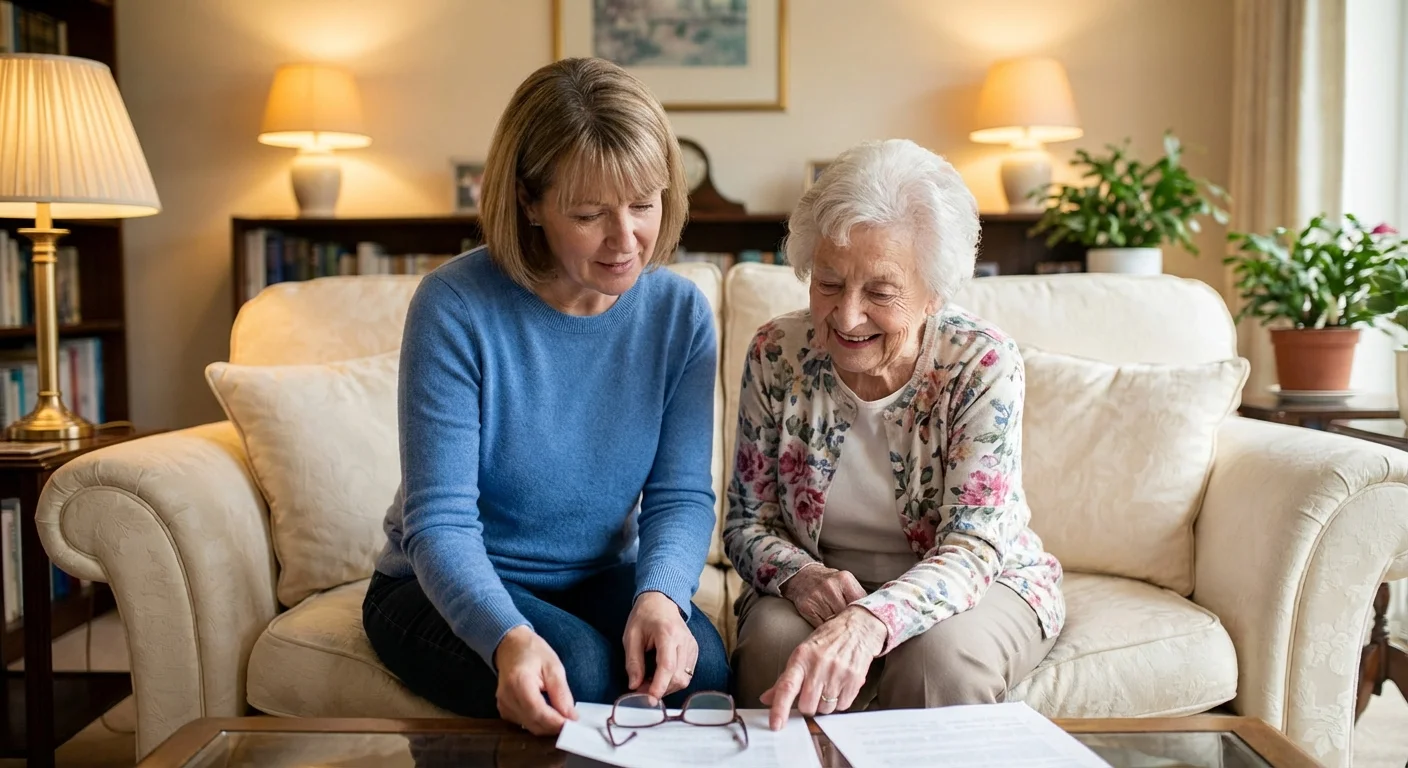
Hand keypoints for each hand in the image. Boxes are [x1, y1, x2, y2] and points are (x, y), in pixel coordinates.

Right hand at [493, 626, 576, 735]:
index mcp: (519, 682)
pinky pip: (524, 723)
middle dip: (555, 726)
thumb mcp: (553, 666)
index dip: (556, 722)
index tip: (573, 725)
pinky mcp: (504, 710)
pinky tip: (547, 712)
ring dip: (547, 726)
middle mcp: (507, 696)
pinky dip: (538, 722)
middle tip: (572, 722)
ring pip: (529, 726)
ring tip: (562, 715)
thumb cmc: (532, 652)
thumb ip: (561, 693)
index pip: (538, 712)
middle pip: (533, 723)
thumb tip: (570, 716)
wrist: (511, 646)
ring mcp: (503, 704)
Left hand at [624, 591, 697, 702]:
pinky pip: (687, 674)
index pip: (667, 666)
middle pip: (678, 676)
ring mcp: (692, 646)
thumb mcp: (631, 637)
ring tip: (650, 681)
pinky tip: (661, 675)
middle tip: (642, 690)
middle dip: (660, 689)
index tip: (649, 699)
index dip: (659, 685)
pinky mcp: (694, 651)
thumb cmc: (644, 617)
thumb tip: (634, 686)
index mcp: (667, 633)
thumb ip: (633, 662)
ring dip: (667, 687)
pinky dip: (673, 680)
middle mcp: (684, 640)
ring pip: (684, 679)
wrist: (661, 602)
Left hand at [760, 606, 886, 729]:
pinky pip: (842, 706)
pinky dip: (838, 703)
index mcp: (801, 657)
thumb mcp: (802, 653)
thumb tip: (766, 698)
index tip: (775, 724)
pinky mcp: (855, 679)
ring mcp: (838, 673)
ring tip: (827, 687)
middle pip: (807, 705)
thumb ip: (785, 678)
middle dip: (807, 706)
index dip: (779, 708)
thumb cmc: (826, 640)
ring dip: (824, 705)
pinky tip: (839, 687)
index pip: (787, 686)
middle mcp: (819, 665)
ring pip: (825, 709)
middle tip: (811, 694)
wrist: (857, 627)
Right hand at [779, 566, 866, 627]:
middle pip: (847, 614)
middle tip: (857, 634)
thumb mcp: (845, 583)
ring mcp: (817, 596)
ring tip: (844, 633)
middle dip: (852, 624)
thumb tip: (874, 617)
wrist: (803, 577)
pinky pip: (821, 625)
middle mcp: (830, 586)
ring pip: (834, 622)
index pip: (860, 603)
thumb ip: (858, 597)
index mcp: (845, 579)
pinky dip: (828, 630)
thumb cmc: (829, 583)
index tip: (869, 626)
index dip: (864, 616)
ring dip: (840, 629)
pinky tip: (831, 631)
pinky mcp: (806, 607)